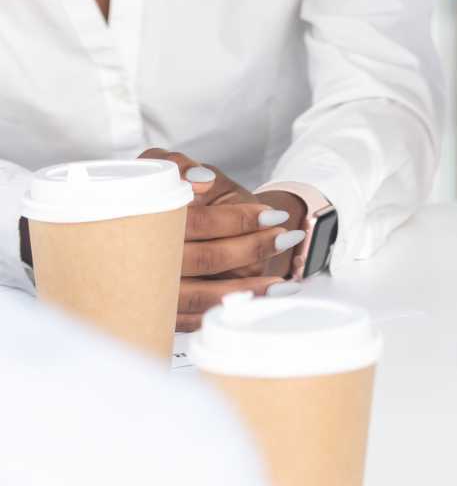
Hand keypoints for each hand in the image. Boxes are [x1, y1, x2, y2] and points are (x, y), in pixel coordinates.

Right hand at [138, 151, 307, 331]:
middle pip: (202, 258)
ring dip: (245, 289)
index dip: (234, 219)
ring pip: (198, 296)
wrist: (182, 231)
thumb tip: (199, 180)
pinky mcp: (159, 312)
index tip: (271, 215)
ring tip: (283, 281)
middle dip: (250, 250)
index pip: (194, 222)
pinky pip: (194, 319)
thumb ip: (180, 166)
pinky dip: (229, 311)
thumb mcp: (182, 174)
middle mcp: (141, 258)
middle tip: (286, 238)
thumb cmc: (191, 201)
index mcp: (141, 219)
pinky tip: (262, 304)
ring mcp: (148, 289)